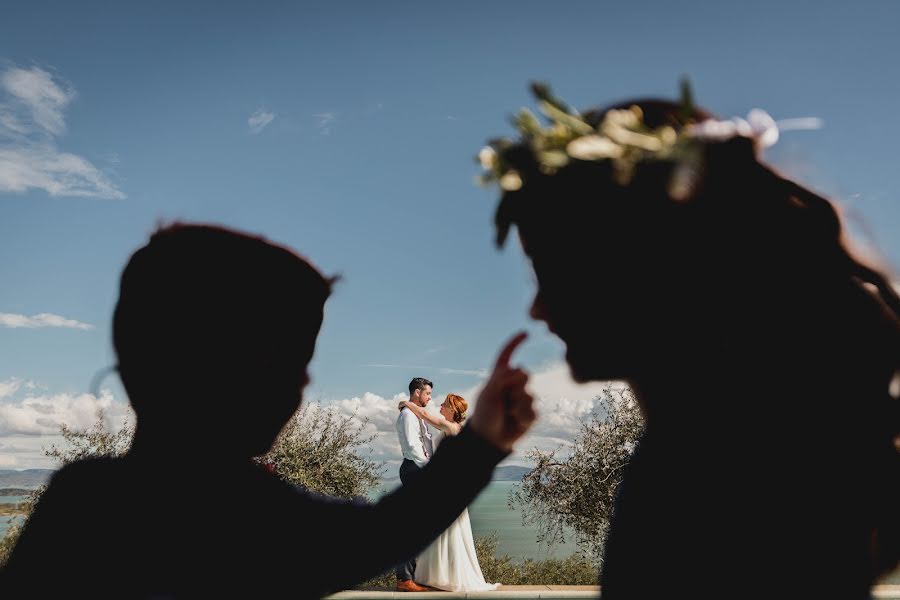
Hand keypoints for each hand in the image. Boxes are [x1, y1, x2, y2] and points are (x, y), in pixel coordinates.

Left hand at [467, 332, 535, 451]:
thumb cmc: (484, 414)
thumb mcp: (489, 393)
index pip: (507, 355)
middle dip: (515, 387)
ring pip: (530, 395)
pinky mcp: (530, 414)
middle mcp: (512, 384)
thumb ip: (502, 378)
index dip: (515, 343)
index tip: (526, 333)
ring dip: (518, 405)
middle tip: (503, 400)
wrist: (489, 439)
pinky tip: (515, 422)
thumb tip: (521, 368)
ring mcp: (522, 398)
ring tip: (507, 414)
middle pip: (525, 374)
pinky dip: (523, 417)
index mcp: (499, 376)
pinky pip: (534, 411)